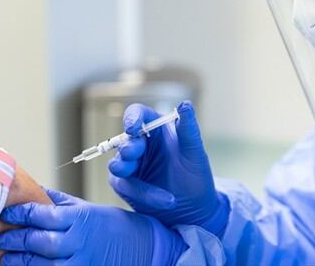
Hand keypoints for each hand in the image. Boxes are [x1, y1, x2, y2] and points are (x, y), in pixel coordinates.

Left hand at [0, 188, 185, 265]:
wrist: (143, 247)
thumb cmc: (113, 226)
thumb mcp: (87, 207)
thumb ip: (59, 202)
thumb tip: (34, 190)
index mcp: (79, 217)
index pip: (42, 214)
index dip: (20, 214)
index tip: (6, 214)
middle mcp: (80, 240)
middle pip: (40, 241)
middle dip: (17, 240)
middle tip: (1, 238)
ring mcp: (82, 261)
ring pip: (44, 264)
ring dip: (22, 262)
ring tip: (7, 258)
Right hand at [108, 101, 228, 235]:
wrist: (194, 209)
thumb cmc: (196, 176)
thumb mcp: (195, 152)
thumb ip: (189, 129)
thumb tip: (185, 104)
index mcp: (156, 128)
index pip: (137, 114)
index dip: (132, 118)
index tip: (132, 128)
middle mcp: (140, 144)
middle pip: (124, 139)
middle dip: (128, 147)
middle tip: (132, 155)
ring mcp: (131, 165)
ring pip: (118, 164)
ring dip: (124, 168)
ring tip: (133, 173)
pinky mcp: (126, 185)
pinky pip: (126, 186)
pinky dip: (143, 194)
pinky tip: (165, 200)